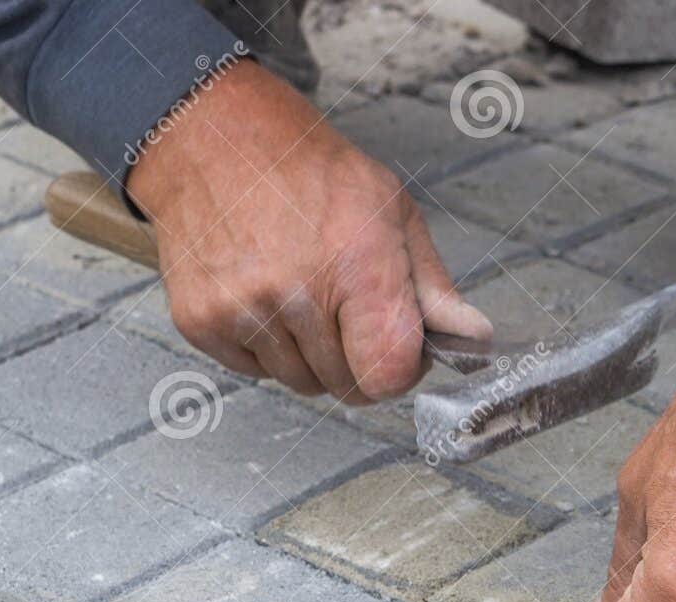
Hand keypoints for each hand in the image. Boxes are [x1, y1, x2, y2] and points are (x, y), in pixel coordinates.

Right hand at [125, 60, 489, 402]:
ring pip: (299, 383)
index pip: (388, 375)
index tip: (396, 349)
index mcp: (357, 265)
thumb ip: (433, 286)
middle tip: (345, 309)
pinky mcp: (199, 321)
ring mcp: (241, 310)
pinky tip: (263, 297)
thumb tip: (476, 339)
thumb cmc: (309, 174)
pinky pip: (252, 372)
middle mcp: (296, 293)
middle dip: (356, 360)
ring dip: (309, 356)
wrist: (213, 140)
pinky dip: (264, 348)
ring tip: (301, 295)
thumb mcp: (391, 212)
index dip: (400, 372)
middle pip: (346, 387)